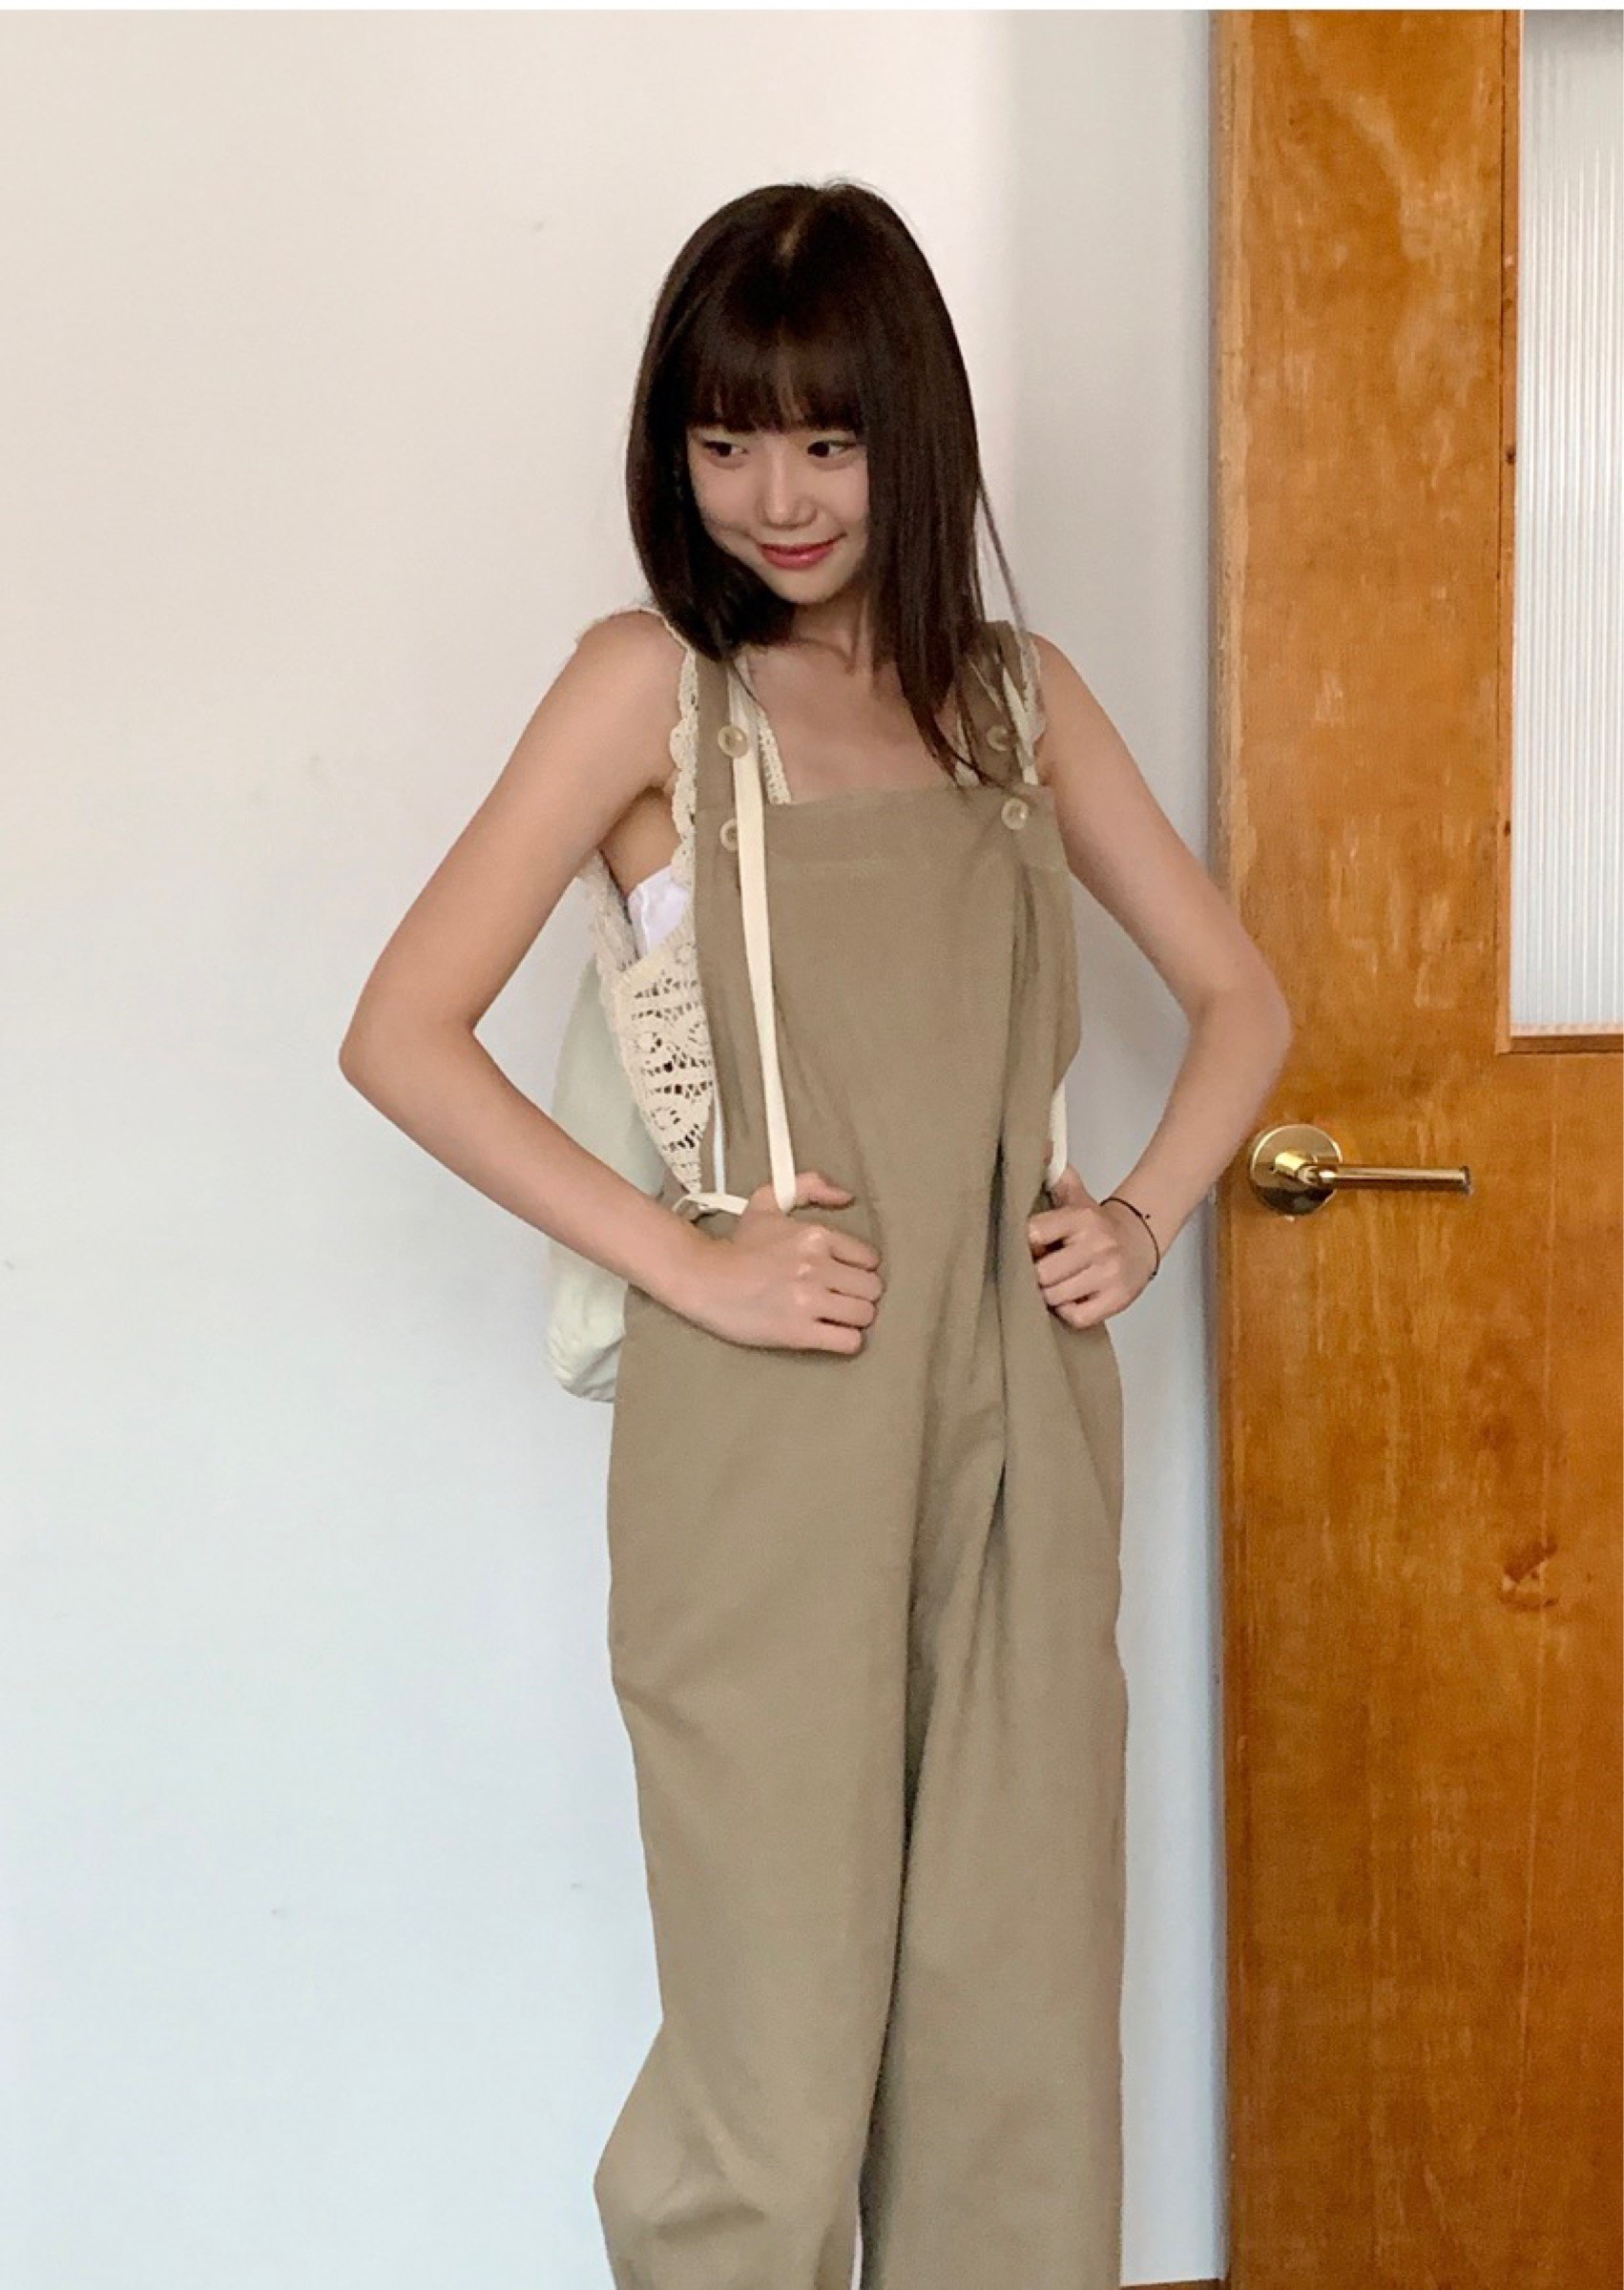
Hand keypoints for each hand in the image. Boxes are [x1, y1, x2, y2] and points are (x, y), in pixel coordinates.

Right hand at [682, 1170, 883, 1354]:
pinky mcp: (799, 1332)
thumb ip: (809, 1186)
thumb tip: (846, 1197)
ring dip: (855, 1319)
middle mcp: (817, 1267)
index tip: (845, 1276)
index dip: (860, 1269)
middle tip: (843, 1299)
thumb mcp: (768, 1202)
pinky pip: (848, 1341)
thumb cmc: (737, 1247)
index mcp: (816, 1236)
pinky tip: (831, 1336)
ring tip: (837, 1318)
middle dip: (860, 1295)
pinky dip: (846, 1341)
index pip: (869, 1259)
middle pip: (872, 1289)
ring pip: (865, 1315)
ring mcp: (809, 1301)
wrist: (702, 1280)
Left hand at [1027, 1164, 1155, 1326]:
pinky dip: (1068, 1312)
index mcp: (1081, 1218)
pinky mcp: (1116, 1300)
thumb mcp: (1076, 1195)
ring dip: (1049, 1294)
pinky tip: (1071, 1299)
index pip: (1034, 1234)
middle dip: (1035, 1275)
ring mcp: (1108, 1275)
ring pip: (1055, 1297)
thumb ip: (1054, 1173)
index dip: (1025, 1246)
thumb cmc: (1097, 1223)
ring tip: (1055, 1284)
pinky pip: (1077, 1317)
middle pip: (1042, 1274)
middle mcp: (1096, 1245)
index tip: (1030, 1247)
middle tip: (1040, 1270)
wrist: (1142, 1237)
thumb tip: (1039, 1146)